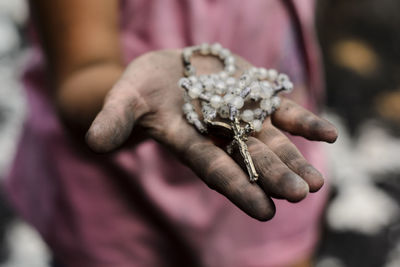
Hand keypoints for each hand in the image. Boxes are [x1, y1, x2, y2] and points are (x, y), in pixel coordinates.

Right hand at [86, 50, 337, 220]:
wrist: (166, 71)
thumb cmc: (140, 89)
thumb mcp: (123, 98)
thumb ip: (114, 119)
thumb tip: (94, 142)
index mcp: (190, 144)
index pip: (216, 170)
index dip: (238, 189)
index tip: (265, 211)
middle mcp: (220, 137)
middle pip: (250, 160)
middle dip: (275, 176)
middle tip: (301, 194)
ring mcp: (241, 117)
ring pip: (272, 142)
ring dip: (295, 159)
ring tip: (317, 182)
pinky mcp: (254, 95)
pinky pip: (283, 111)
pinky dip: (305, 121)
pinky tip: (328, 134)